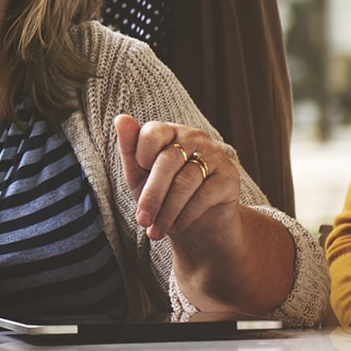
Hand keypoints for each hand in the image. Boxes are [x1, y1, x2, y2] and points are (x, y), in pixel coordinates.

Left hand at [114, 114, 239, 241]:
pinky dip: (185, 215)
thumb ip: (129, 149)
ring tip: (156, 231)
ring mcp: (214, 154)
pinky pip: (204, 195)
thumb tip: (121, 118)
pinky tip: (176, 227)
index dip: (141, 159)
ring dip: (167, 212)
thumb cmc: (163, 195)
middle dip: (151, 195)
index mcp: (169, 131)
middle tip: (142, 221)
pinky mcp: (229, 176)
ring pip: (185, 182)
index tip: (135, 182)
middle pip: (168, 161)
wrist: (198, 224)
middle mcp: (194, 137)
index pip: (152, 133)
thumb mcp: (139, 176)